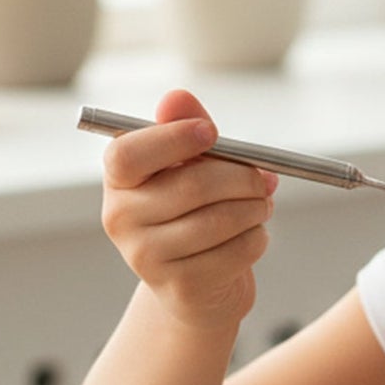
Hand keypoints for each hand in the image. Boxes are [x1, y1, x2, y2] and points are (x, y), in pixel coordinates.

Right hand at [100, 88, 278, 329]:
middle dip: (242, 177)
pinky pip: (235, 251)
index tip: (212, 133)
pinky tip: (254, 236)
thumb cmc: (194, 214)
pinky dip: (257, 238)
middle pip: (191, 185)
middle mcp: (121, 219)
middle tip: (265, 178)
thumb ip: (186, 130)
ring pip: (219, 220)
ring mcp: (145, 257)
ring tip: (262, 206)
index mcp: (118, 181)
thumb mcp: (190, 168)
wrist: (197, 286)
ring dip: (255, 208)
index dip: (173, 138)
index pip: (128, 154)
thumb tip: (177, 97)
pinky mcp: (179, 286)